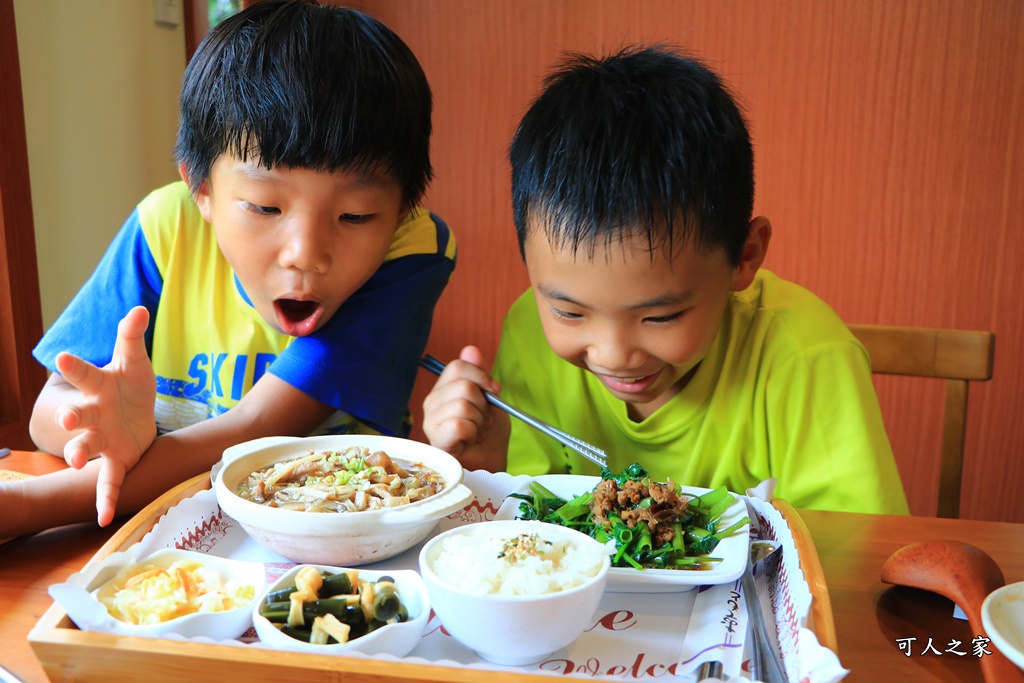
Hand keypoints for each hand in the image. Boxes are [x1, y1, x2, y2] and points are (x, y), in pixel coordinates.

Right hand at [53, 306, 156, 525]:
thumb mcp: (135, 362)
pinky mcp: (115, 459)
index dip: (75, 366)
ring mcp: (101, 438)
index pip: (85, 373)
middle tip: (67, 415)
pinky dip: (105, 499)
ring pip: (85, 446)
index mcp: (98, 386)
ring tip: (75, 460)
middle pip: (79, 415)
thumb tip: (140, 308)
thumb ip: (132, 338)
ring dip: (78, 453)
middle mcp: (93, 414)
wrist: (137, 416)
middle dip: (72, 416)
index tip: (64, 356)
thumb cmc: (130, 386)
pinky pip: (109, 481)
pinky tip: (104, 517)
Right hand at [421, 345, 509, 470]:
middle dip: (484, 405)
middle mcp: (431, 404)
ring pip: (463, 405)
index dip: (481, 376)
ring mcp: (430, 423)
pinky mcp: (435, 440)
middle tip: (483, 422)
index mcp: (443, 391)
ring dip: (480, 422)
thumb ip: (479, 375)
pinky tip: (469, 442)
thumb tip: (470, 349)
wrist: (493, 465)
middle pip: (464, 385)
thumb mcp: (490, 400)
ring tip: (476, 434)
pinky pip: (459, 424)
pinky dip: (473, 434)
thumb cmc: (489, 436)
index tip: (494, 392)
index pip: (457, 367)